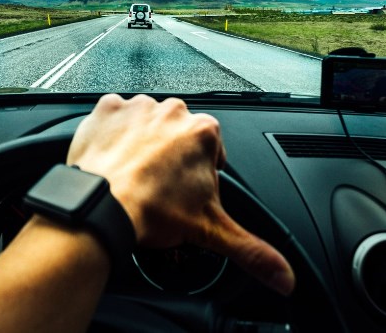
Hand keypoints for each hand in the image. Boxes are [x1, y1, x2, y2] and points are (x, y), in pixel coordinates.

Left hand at [67, 93, 295, 294]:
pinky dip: (113, 133)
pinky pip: (113, 116)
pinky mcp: (106, 109)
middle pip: (177, 135)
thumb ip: (253, 252)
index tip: (185, 190)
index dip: (199, 174)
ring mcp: (138, 107)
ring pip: (146, 123)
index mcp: (203, 132)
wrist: (102, 205)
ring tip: (134, 174)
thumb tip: (283, 277)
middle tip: (158, 186)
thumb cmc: (152, 211)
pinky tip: (114, 157)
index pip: (210, 150)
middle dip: (171, 156)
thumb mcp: (211, 232)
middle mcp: (172, 112)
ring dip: (142, 143)